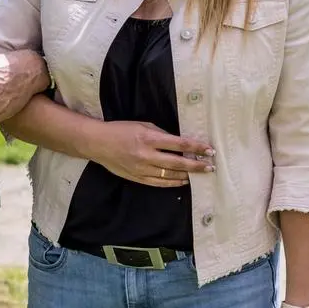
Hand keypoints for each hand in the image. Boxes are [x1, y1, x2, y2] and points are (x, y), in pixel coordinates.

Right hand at [89, 121, 214, 186]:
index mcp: (149, 139)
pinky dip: (172, 183)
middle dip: (197, 165)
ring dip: (187, 175)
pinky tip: (182, 181)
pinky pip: (159, 183)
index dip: (196, 147)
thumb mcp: (143, 125)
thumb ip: (161, 134)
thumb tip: (179, 142)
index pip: (179, 144)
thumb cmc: (121, 130)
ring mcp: (142, 169)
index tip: (210, 150)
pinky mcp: (137, 178)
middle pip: (178, 163)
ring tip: (199, 174)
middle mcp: (147, 155)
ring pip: (170, 175)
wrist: (98, 143)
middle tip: (210, 167)